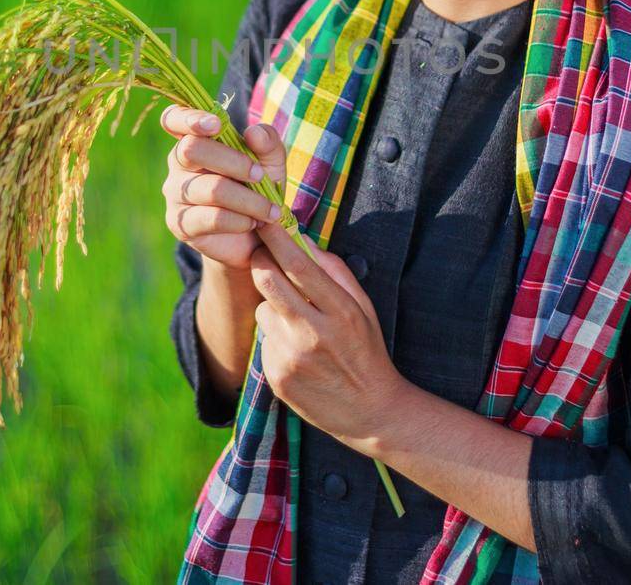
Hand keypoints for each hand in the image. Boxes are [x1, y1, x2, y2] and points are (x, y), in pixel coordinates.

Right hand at [159, 103, 287, 271]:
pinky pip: (212, 217)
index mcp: (196, 139)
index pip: (173, 119)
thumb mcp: (272, 162)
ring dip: (249, 199)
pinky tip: (252, 223)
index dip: (188, 117)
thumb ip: (267, 142)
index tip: (216, 124)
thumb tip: (253, 133)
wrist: (257, 236)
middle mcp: (178, 163)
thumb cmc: (259, 188)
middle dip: (234, 162)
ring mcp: (175, 194)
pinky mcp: (181, 224)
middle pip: (192, 149)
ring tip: (269, 210)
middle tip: (260, 176)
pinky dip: (240, 220)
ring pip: (211, 188)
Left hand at [248, 216, 403, 449]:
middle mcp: (314, 333)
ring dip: (272, 308)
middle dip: (260, 261)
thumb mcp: (363, 308)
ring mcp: (293, 357)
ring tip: (298, 324)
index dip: (278, 238)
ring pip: (262, 311)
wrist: (370, 412)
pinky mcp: (277, 377)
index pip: (300, 265)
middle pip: (267, 281)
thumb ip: (335, 272)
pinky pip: (263, 341)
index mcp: (341, 311)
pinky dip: (275, 339)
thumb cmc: (367, 351)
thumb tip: (304, 240)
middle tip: (262, 254)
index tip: (265, 220)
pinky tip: (298, 354)